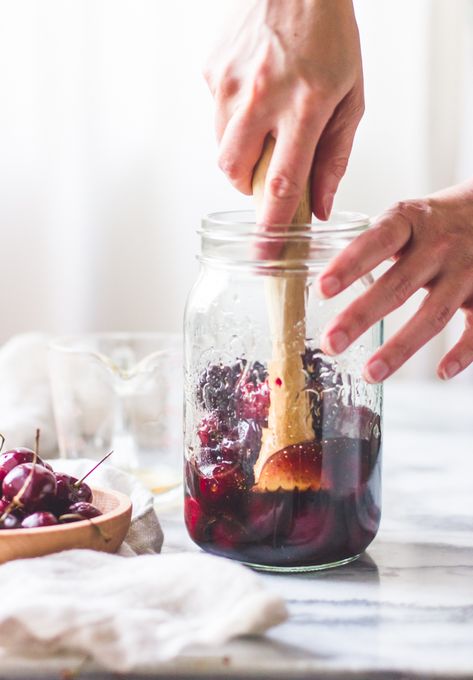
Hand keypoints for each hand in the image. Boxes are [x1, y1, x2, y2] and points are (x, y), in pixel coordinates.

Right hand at [204, 0, 363, 223]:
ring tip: (266, 120)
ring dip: (242, 152)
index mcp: (306, 104)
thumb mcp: (350, 98)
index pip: (282, 182)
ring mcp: (230, 82)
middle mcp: (262, 95)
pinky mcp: (211, 72)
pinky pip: (216, 117)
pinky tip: (254, 92)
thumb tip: (319, 206)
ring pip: (222, 148)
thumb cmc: (329, 38)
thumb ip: (335, 157)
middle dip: (250, 186)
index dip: (271, 225)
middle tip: (270, 167)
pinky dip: (234, 120)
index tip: (263, 255)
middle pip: (236, 173)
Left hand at [317, 180, 472, 381]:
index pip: (376, 241)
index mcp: (411, 221)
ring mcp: (467, 271)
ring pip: (433, 315)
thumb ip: (372, 242)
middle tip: (330, 344)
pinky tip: (441, 373)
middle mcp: (439, 246)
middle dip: (361, 317)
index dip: (349, 265)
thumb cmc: (436, 221)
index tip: (321, 290)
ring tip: (370, 374)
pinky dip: (463, 353)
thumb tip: (318, 271)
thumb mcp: (406, 217)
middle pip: (398, 285)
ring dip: (401, 348)